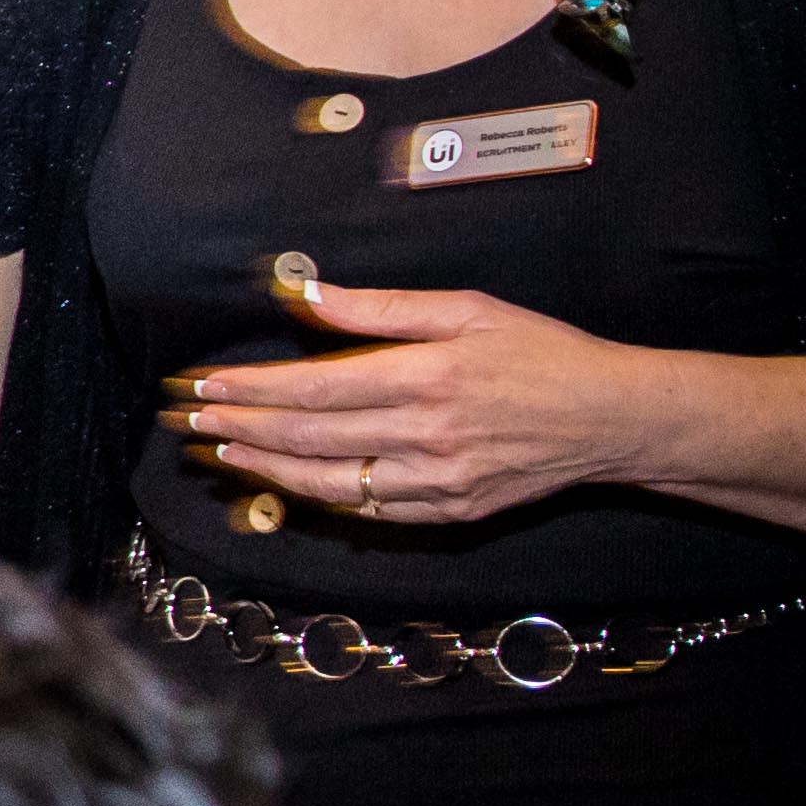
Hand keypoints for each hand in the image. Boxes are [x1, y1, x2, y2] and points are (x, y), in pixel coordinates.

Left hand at [171, 277, 694, 527]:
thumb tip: (308, 293)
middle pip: (309, 435)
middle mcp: (426, 434)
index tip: (205, 383)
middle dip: (240, 426)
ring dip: (265, 468)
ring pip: (329, 483)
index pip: (313, 386)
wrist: (615, 419)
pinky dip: (319, 499)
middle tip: (190, 419)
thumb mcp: (469, 310)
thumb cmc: (544, 353)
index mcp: (426, 377)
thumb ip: (382, 308)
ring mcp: (438, 480)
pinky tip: (284, 483)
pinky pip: (369, 512)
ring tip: (221, 451)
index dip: (251, 388)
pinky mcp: (450, 512)